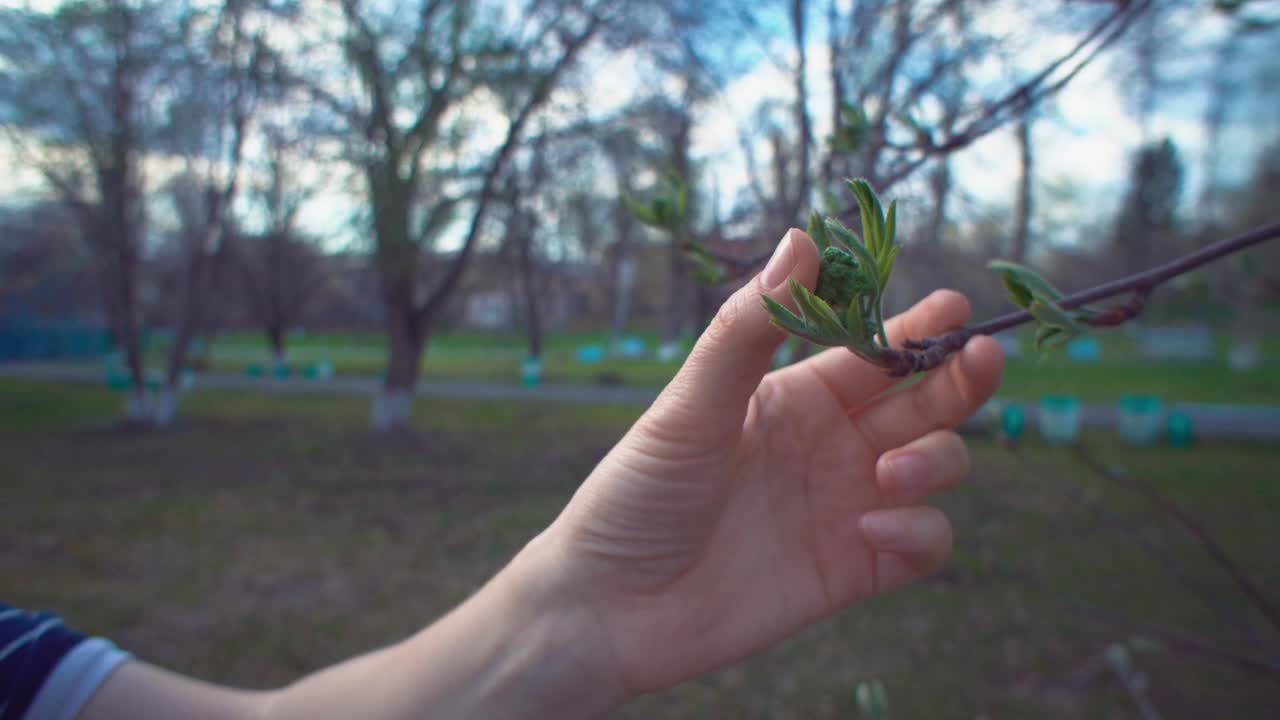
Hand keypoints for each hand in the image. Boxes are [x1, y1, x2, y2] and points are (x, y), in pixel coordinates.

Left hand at [535, 228, 1004, 697]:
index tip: (952, 304)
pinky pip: (924, 543)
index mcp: (794, 395)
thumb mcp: (692, 404)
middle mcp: (831, 444)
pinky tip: (872, 527)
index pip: (874, 349)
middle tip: (980, 356)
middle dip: (959, 378)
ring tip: (890, 472)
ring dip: (937, 459)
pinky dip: (920, 532)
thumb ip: (749, 327)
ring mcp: (848, 504)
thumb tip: (802, 239)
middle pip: (923, 401)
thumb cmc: (640, 492)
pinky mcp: (855, 568)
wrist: (612, 605)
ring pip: (938, 465)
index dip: (918, 326)